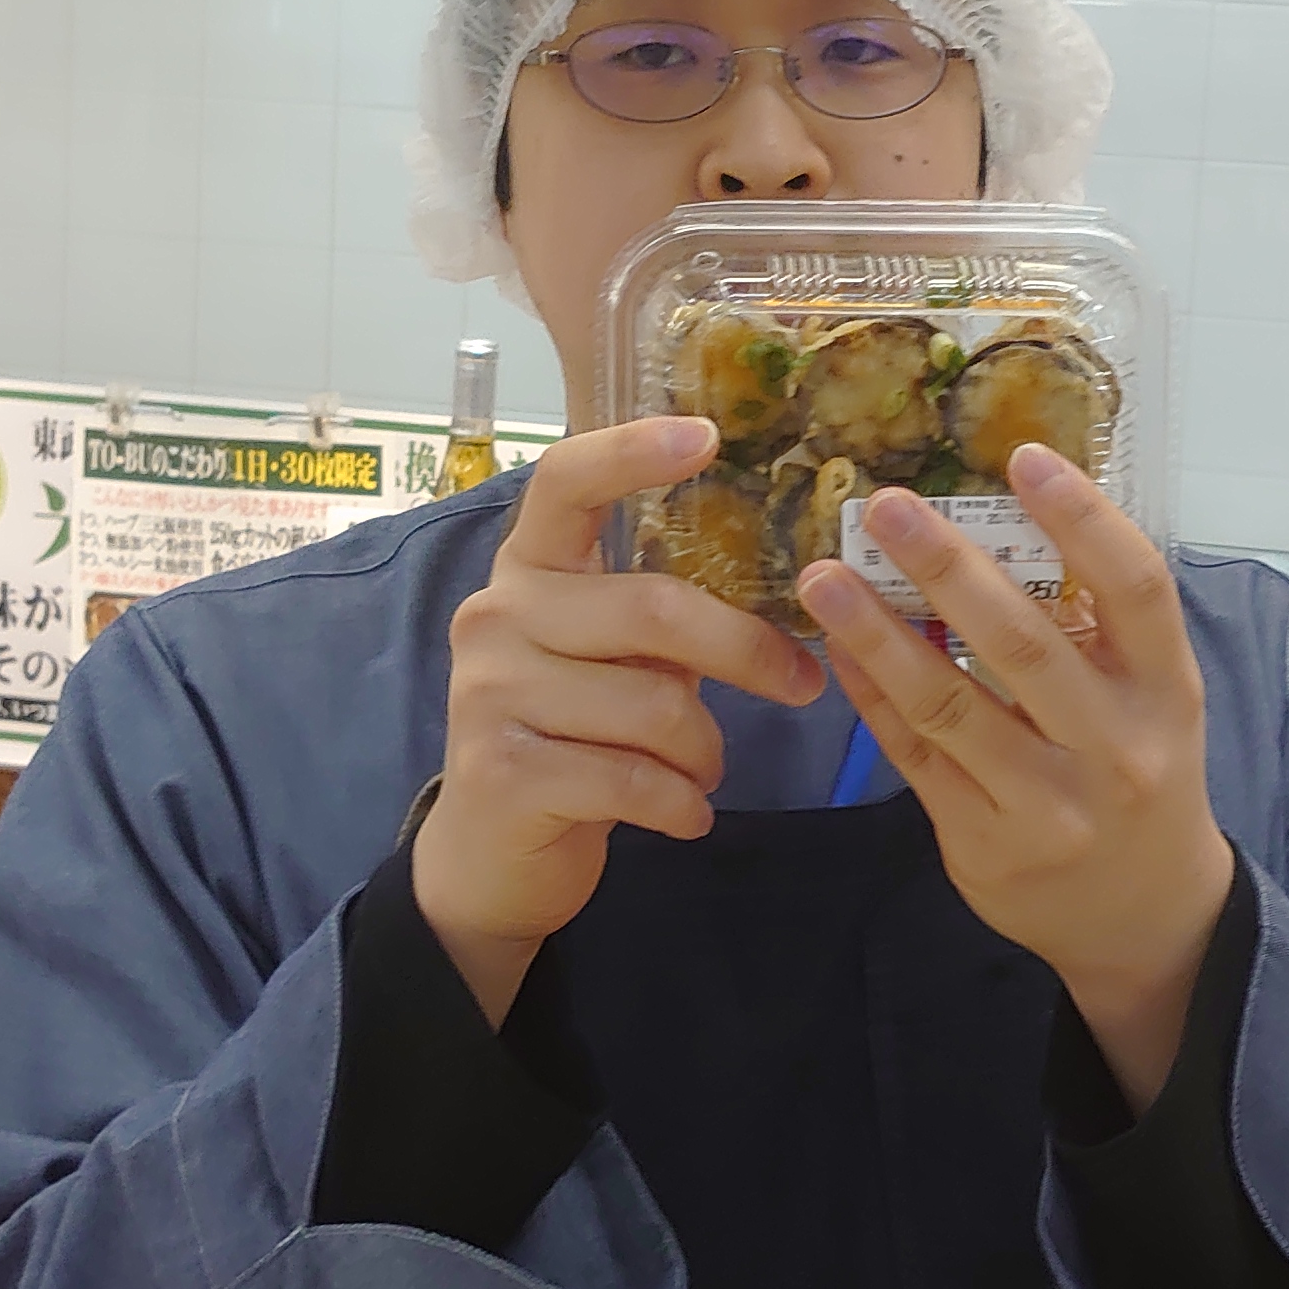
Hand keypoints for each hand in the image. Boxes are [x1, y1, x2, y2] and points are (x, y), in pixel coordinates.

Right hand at [412, 415, 821, 1024]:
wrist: (489, 853)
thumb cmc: (571, 734)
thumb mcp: (606, 659)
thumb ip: (658, 616)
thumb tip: (792, 589)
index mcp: (528, 568)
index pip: (566, 481)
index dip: (633, 451)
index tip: (707, 435)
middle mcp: (496, 615)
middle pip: (652, 607)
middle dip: (745, 650)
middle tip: (800, 683)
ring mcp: (490, 693)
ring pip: (653, 705)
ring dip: (705, 749)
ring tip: (702, 769)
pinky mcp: (503, 771)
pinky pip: (630, 779)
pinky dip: (679, 802)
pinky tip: (684, 813)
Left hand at [797, 449, 1234, 1114]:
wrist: (1145, 916)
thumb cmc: (1140, 772)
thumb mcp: (1151, 698)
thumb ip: (1095, 626)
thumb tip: (998, 519)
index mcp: (1166, 691)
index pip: (1135, 589)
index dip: (1084, 518)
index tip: (1024, 458)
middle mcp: (1113, 748)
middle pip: (1021, 643)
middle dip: (945, 566)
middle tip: (883, 504)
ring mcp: (1046, 805)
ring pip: (948, 706)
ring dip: (878, 634)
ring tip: (823, 578)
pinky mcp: (984, 845)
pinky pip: (915, 757)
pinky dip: (873, 697)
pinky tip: (838, 648)